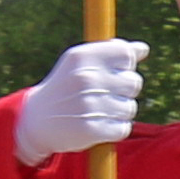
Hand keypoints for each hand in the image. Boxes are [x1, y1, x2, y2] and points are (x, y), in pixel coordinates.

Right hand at [12, 37, 149, 167]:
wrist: (36, 121)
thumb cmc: (66, 86)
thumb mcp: (81, 63)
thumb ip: (112, 53)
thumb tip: (143, 49)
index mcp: (83, 57)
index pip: (126, 55)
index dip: (124, 66)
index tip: (111, 73)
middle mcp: (86, 78)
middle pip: (134, 82)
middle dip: (124, 91)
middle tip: (103, 95)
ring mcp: (89, 104)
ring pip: (130, 108)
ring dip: (119, 112)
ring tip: (98, 111)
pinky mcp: (92, 130)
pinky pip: (123, 128)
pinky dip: (114, 130)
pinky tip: (98, 125)